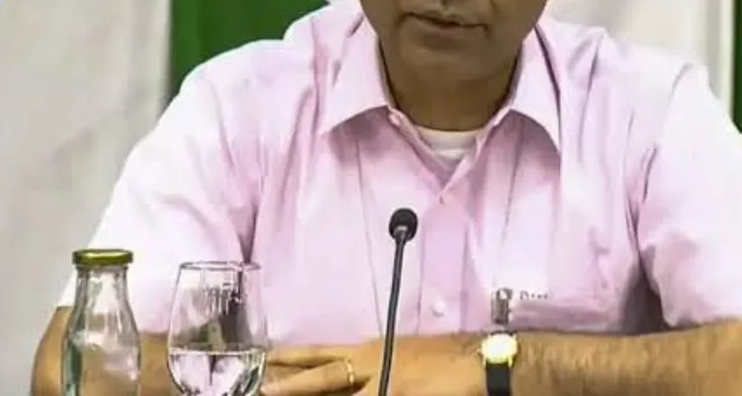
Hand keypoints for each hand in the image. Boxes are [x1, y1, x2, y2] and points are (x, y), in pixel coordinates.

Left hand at [261, 334, 483, 395]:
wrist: (480, 361)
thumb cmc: (445, 358)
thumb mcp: (402, 355)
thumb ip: (376, 365)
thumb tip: (355, 378)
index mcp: (371, 351)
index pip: (322, 356)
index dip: (294, 359)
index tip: (267, 360)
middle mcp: (371, 366)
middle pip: (322, 377)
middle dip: (290, 384)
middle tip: (261, 388)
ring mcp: (384, 386)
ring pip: (340, 395)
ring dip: (311, 395)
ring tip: (279, 394)